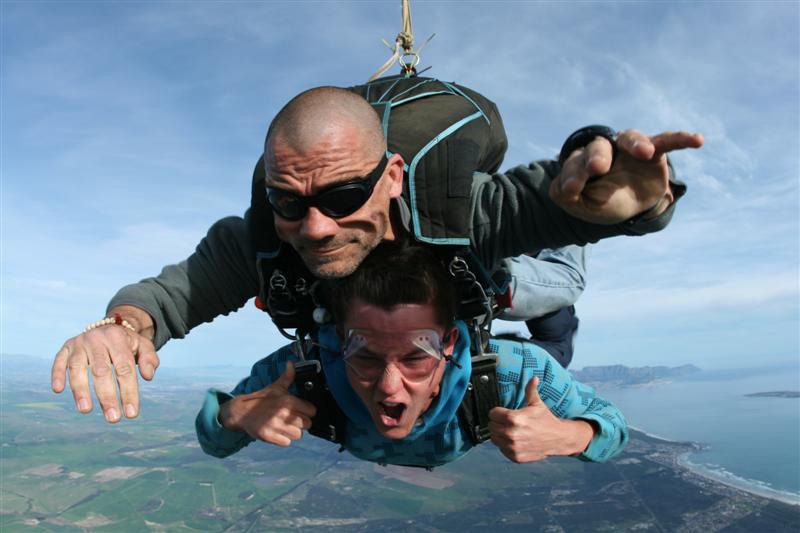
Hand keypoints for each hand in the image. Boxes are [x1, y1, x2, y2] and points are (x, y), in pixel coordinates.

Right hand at [51, 307, 159, 422]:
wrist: (109, 327)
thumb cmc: (128, 344)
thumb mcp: (143, 346)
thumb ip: (149, 359)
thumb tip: (148, 377)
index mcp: (118, 338)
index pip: (124, 369)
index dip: (128, 392)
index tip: (131, 414)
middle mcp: (97, 339)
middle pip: (101, 371)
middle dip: (107, 396)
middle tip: (113, 418)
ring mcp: (79, 343)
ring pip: (77, 367)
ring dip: (80, 390)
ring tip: (86, 410)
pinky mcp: (66, 347)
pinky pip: (59, 360)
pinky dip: (57, 374)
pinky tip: (58, 390)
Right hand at [219, 362, 316, 447]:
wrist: (241, 411)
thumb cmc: (261, 399)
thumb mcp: (275, 387)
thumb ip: (287, 377)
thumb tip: (291, 363)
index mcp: (287, 400)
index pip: (312, 410)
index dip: (309, 411)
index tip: (303, 411)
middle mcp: (283, 413)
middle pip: (307, 424)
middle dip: (302, 422)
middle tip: (293, 419)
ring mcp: (275, 425)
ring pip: (298, 435)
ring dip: (294, 432)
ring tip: (286, 426)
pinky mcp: (268, 436)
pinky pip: (287, 443)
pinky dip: (284, 440)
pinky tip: (279, 433)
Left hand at [488, 377, 593, 462]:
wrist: (559, 438)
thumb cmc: (546, 420)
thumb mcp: (537, 404)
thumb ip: (530, 390)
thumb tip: (533, 378)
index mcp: (514, 418)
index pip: (492, 414)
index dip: (497, 412)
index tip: (503, 412)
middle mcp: (511, 433)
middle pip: (491, 426)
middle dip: (498, 423)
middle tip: (508, 422)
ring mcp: (513, 447)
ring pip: (494, 438)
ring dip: (500, 434)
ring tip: (511, 430)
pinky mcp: (515, 457)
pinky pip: (502, 449)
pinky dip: (506, 446)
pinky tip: (515, 440)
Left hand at [550, 130, 703, 223]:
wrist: (630, 206)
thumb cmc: (603, 202)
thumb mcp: (583, 206)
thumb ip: (568, 197)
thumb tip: (559, 188)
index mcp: (583, 161)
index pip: (574, 164)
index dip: (571, 175)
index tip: (569, 190)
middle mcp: (605, 149)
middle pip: (598, 147)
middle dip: (597, 157)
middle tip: (597, 168)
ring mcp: (629, 149)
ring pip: (630, 138)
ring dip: (637, 143)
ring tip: (644, 152)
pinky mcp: (653, 152)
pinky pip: (667, 141)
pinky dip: (681, 139)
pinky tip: (697, 140)